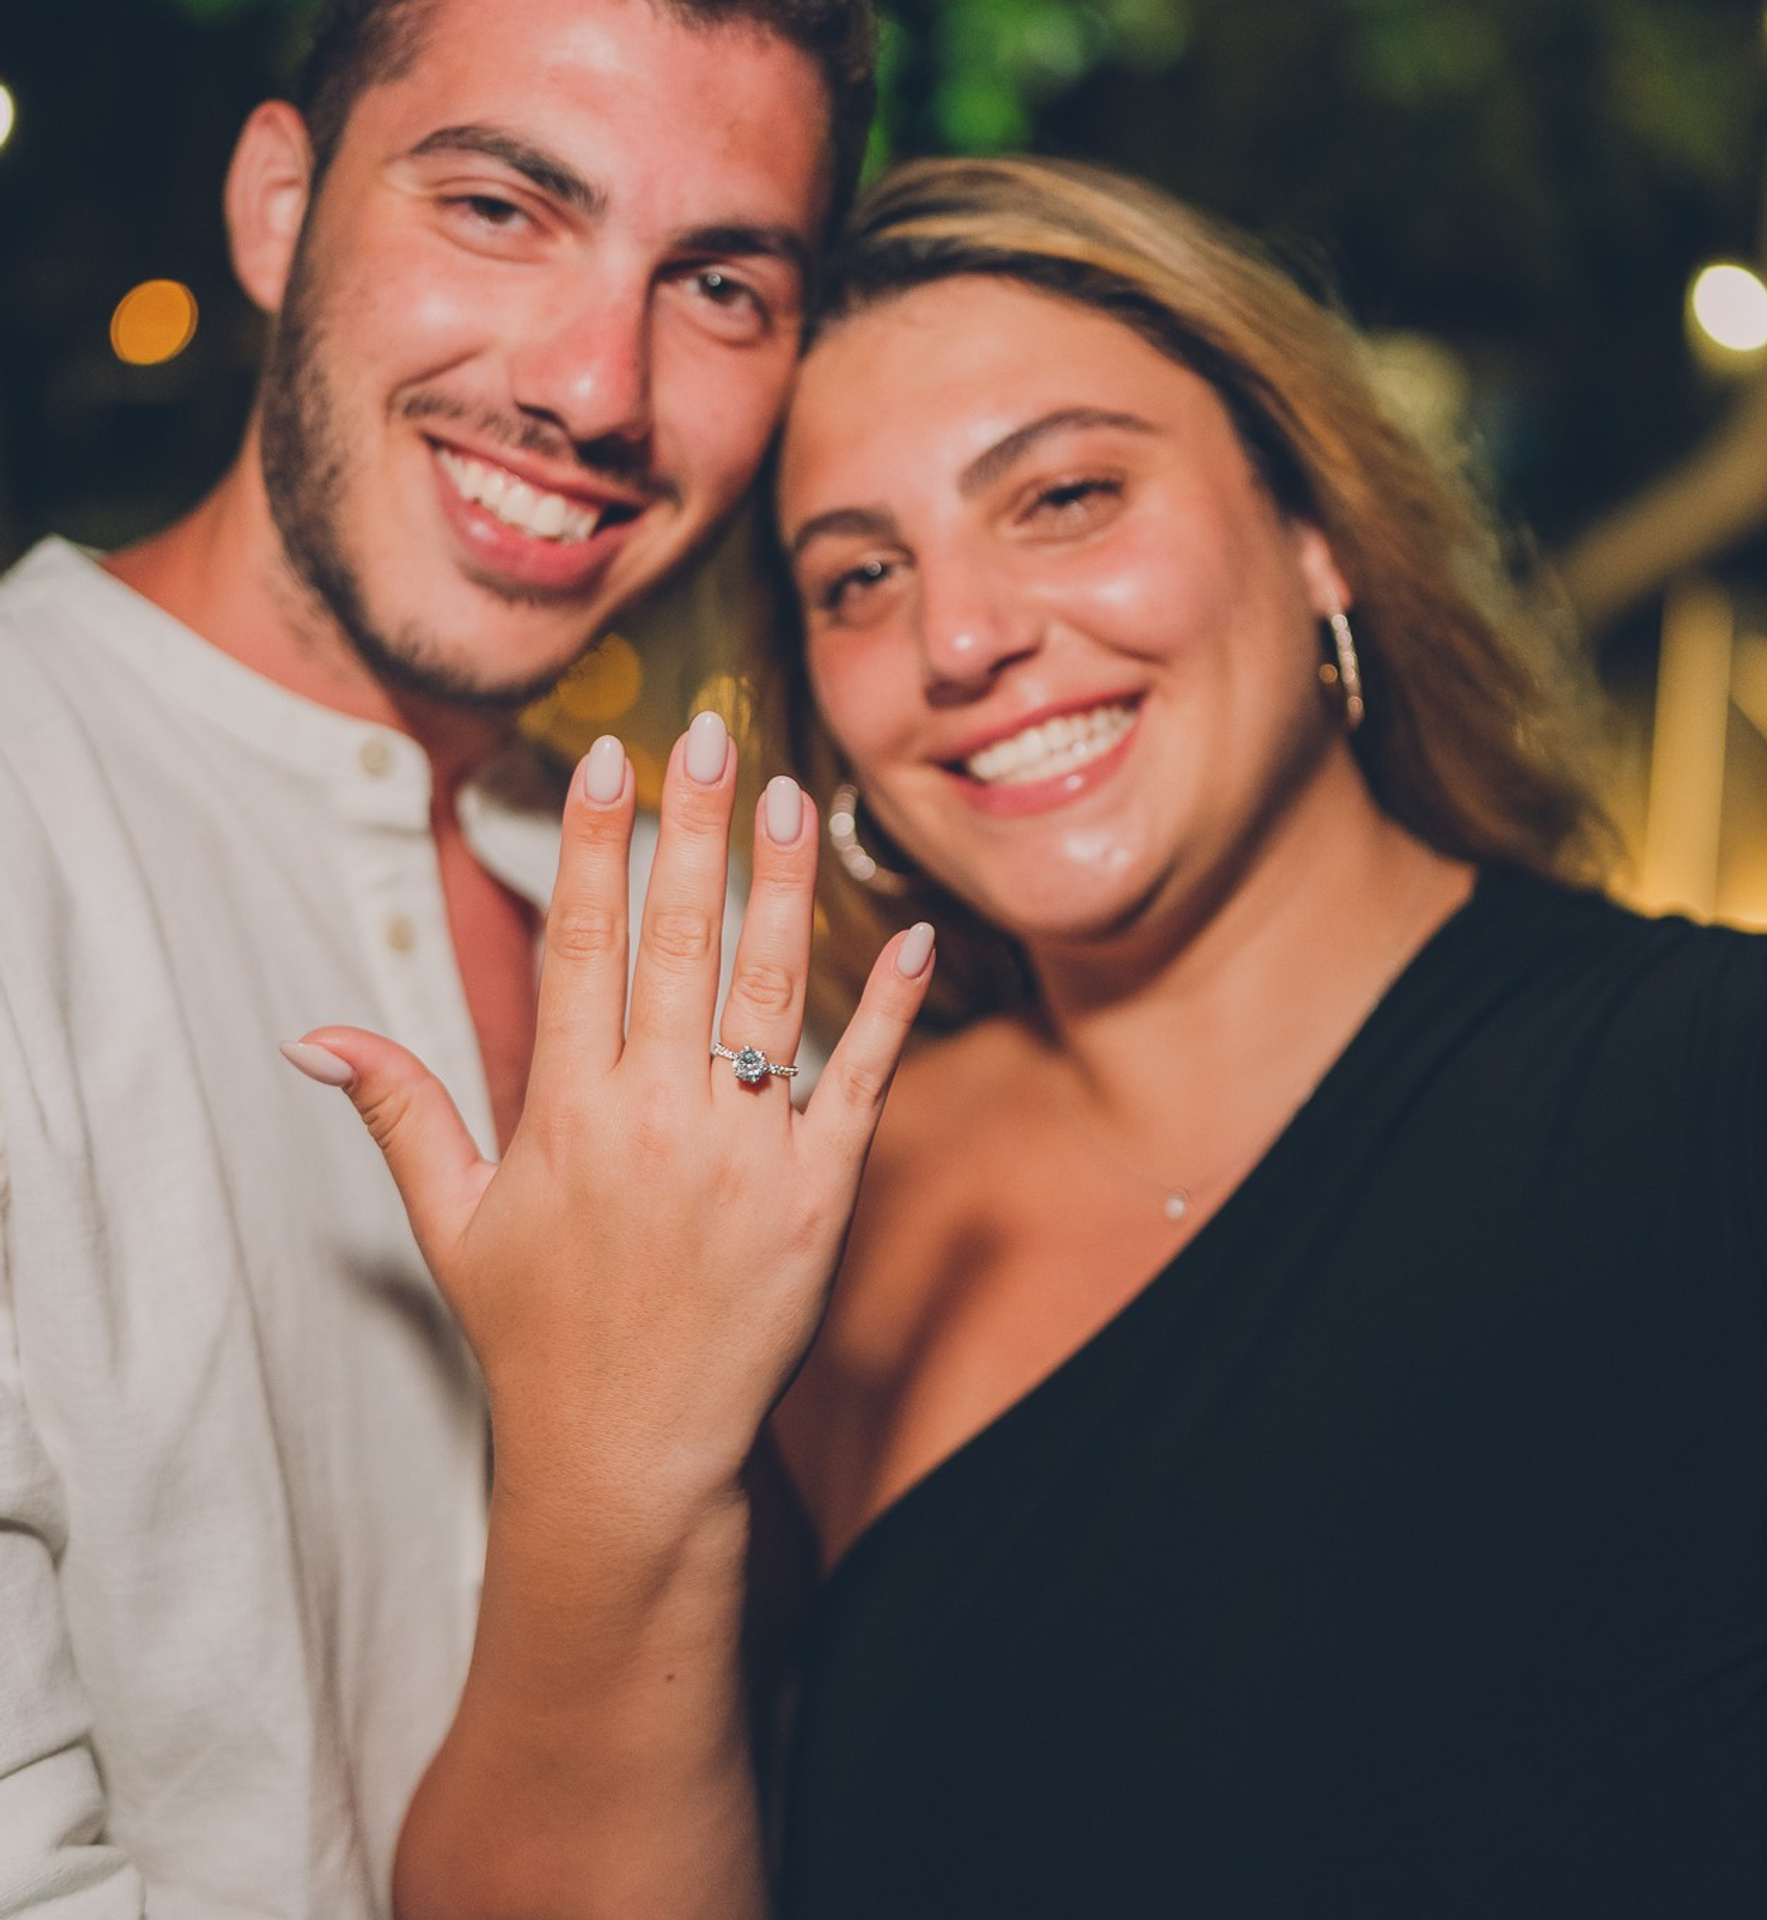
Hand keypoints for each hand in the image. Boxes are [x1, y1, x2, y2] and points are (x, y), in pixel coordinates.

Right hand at [283, 715, 933, 1537]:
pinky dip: (888, 1008)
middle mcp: (659, 1116)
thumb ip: (400, 1113)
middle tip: (713, 732)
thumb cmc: (536, 1336)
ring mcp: (748, 1153)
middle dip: (696, 829)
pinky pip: (861, 1083)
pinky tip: (909, 934)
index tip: (615, 761)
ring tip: (791, 796)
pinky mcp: (820, 1196)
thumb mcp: (450, 1224)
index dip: (599, 843)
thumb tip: (312, 1035)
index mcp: (568, 1112)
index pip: (584, 943)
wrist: (631, 1453)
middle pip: (679, 941)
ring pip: (770, 990)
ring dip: (781, 887)